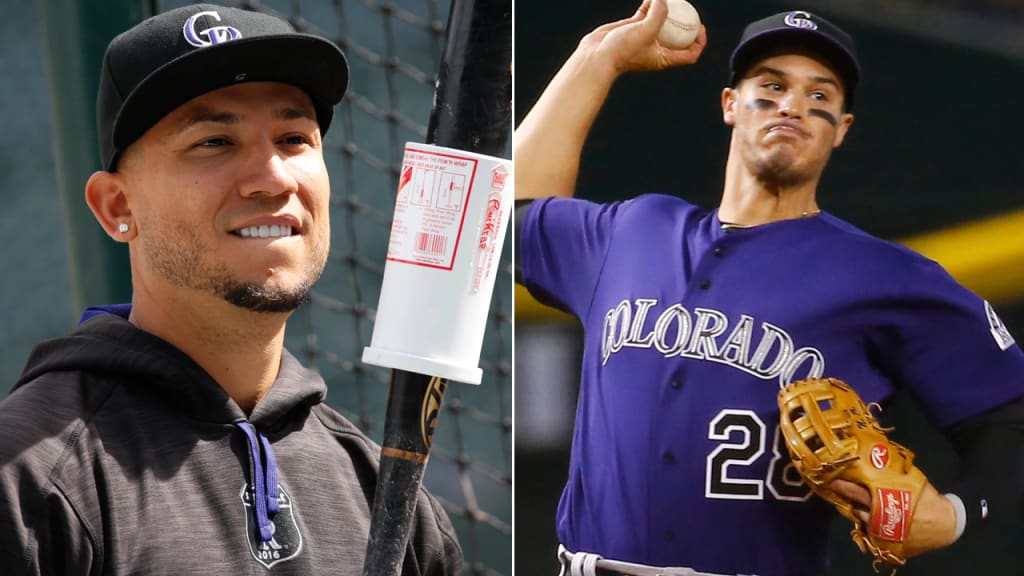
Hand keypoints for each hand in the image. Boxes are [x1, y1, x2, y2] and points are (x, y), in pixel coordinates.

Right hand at [578, 0, 707, 74]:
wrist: (596, 56)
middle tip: (688, 8)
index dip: (699, 42)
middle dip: (685, 21)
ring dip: (667, 9)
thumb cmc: (621, 51)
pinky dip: (650, 4)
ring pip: (662, 21)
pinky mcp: (634, 27)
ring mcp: (645, 37)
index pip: (690, 54)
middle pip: (679, 35)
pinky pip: (647, 13)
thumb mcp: (645, 31)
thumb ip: (658, 13)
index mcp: (664, 58)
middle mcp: (657, 48)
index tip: (700, 27)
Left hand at [829, 478, 957, 557]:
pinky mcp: (885, 542)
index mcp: (884, 500)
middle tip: (832, 485)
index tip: (829, 477)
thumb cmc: (926, 499)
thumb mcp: (909, 481)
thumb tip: (876, 457)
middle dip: (843, 495)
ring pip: (860, 519)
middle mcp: (878, 517)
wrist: (946, 524)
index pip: (856, 491)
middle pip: (854, 506)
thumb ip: (890, 474)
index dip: (842, 485)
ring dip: (854, 509)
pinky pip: (869, 531)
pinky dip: (865, 522)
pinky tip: (863, 513)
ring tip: (847, 499)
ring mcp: (881, 532)